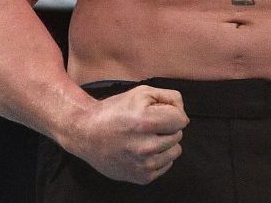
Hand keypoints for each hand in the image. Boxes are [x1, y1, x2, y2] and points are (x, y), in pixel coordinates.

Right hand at [65, 85, 188, 184]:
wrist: (87, 133)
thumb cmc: (114, 111)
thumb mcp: (142, 92)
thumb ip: (170, 98)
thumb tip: (184, 116)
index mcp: (145, 122)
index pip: (181, 119)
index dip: (172, 113)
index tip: (158, 113)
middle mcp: (145, 146)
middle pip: (178, 135)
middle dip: (166, 127)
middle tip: (147, 125)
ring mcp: (144, 164)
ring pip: (175, 151)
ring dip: (165, 143)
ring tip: (145, 137)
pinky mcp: (142, 177)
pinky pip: (166, 165)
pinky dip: (159, 157)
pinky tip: (142, 150)